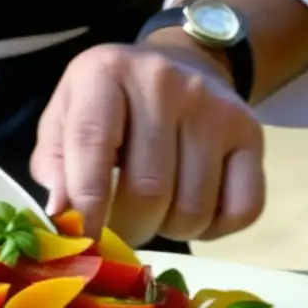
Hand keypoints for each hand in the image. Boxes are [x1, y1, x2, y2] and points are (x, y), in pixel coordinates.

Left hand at [30, 43, 264, 246]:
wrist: (181, 65)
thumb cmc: (110, 106)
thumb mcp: (65, 119)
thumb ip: (54, 165)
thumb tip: (64, 215)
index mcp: (105, 73)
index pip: (93, 145)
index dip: (86, 205)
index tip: (83, 242)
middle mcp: (164, 83)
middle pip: (148, 190)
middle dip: (128, 230)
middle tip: (119, 231)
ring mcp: (215, 107)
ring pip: (193, 208)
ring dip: (169, 231)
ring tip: (154, 213)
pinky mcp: (252, 134)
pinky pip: (242, 209)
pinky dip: (214, 229)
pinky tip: (193, 210)